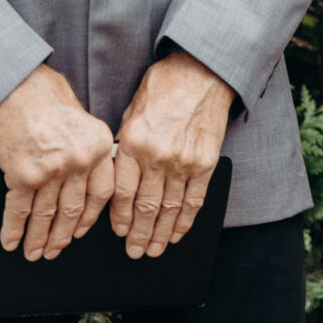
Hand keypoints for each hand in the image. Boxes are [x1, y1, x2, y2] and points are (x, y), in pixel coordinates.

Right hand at [0, 63, 115, 260]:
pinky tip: (11, 240)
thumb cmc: (45, 94)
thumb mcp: (82, 118)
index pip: (102, 194)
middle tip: (54, 250)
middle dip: (61, 236)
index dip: (89, 218)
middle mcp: (79, 160)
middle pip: (73, 210)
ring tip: (33, 251)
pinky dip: (13, 229)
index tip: (80, 231)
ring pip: (46, 216)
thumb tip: (81, 181)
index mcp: (98, 146)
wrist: (14, 83)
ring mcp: (52, 170)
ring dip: (37, 238)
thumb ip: (86, 148)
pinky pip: (19, 211)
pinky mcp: (23, 175)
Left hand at [111, 51, 234, 259]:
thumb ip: (124, 146)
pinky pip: (194, 199)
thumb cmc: (164, 86)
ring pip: (169, 209)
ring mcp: (183, 161)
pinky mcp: (205, 162)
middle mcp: (156, 156)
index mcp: (132, 143)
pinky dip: (186, 220)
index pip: (120, 194)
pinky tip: (179, 232)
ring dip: (161, 234)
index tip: (119, 232)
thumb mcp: (132, 112)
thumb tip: (117, 177)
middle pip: (145, 208)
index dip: (119, 218)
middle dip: (139, 235)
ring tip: (155, 250)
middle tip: (135, 251)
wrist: (202, 71)